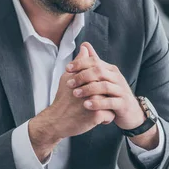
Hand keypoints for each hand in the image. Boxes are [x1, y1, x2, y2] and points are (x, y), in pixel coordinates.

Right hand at [27, 46, 114, 160]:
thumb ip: (80, 63)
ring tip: (95, 111)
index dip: (100, 87)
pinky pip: (111, 116)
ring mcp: (95, 101)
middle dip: (105, 97)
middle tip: (94, 103)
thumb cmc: (63, 99)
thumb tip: (86, 48)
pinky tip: (96, 120)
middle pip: (110, 91)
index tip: (91, 93)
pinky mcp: (97, 115)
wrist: (56, 120)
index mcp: (87, 77)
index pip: (104, 79)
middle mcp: (93, 87)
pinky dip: (105, 120)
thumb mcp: (68, 77)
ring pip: (111, 103)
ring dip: (107, 108)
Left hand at [65, 42, 144, 130]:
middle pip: (99, 71)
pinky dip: (97, 103)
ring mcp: (121, 90)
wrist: (130, 112)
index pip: (95, 61)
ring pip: (104, 86)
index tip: (67, 69)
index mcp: (110, 70)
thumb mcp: (103, 78)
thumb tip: (84, 45)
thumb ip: (93, 63)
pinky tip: (86, 105)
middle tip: (69, 83)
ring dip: (88, 89)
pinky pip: (110, 102)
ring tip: (75, 94)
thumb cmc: (112, 94)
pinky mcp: (123, 104)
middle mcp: (117, 78)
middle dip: (82, 76)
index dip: (80, 63)